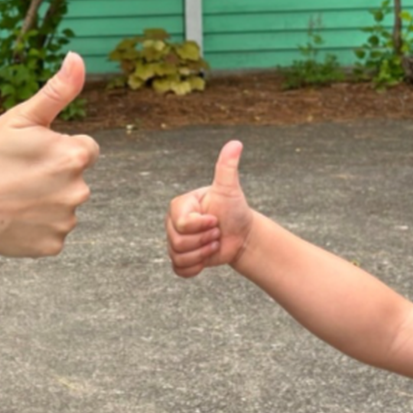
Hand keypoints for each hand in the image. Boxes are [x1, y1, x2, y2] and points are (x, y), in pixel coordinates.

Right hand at [0, 52, 99, 256]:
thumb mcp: (19, 118)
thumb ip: (57, 91)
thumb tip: (78, 58)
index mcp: (74, 156)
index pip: (85, 150)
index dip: (57, 149)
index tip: (30, 154)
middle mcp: (79, 191)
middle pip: (74, 179)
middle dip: (53, 176)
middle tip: (16, 176)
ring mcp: (65, 221)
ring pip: (63, 206)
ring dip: (45, 202)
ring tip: (12, 197)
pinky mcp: (52, 245)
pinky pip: (52, 231)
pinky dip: (37, 226)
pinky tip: (13, 218)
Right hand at [166, 140, 253, 277]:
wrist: (241, 235)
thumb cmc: (234, 210)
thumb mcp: (229, 190)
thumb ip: (227, 168)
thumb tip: (236, 143)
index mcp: (180, 206)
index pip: (182, 224)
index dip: (202, 226)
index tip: (215, 220)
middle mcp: (172, 224)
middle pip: (178, 242)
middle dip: (204, 241)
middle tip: (217, 232)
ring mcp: (174, 242)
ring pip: (178, 257)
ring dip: (203, 254)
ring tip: (214, 244)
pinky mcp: (180, 259)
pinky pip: (179, 269)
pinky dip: (195, 268)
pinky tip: (206, 260)